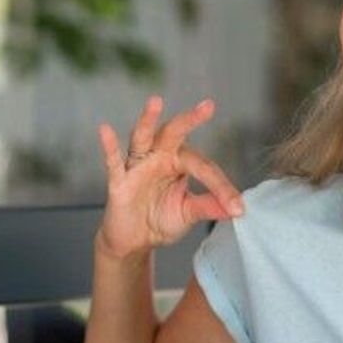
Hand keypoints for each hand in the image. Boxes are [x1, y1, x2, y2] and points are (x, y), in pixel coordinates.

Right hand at [96, 96, 244, 258]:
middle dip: (189, 119)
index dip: (221, 187)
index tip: (236, 207)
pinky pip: (114, 162)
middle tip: (208, 106)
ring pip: (142, 137)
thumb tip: (237, 208)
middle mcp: (159, 158)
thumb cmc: (160, 220)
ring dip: (148, 120)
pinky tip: (105, 129)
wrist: (133, 241)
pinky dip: (109, 146)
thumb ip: (208, 207)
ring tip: (155, 101)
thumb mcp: (188, 213)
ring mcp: (137, 166)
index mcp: (179, 163)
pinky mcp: (119, 181)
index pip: (204, 167)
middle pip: (174, 133)